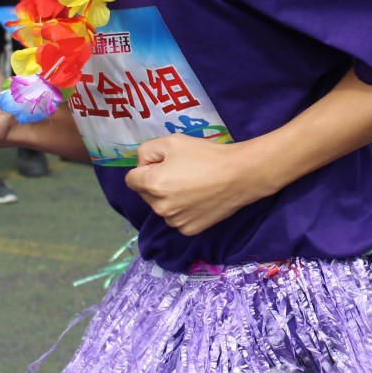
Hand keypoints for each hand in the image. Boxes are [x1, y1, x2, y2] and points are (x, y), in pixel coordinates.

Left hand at [125, 135, 270, 235]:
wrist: (240, 175)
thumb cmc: (206, 155)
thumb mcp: (173, 141)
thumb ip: (147, 151)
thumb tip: (142, 165)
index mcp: (152, 185)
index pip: (131, 179)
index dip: (146, 168)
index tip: (165, 164)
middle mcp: (160, 207)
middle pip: (146, 194)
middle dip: (156, 183)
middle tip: (181, 172)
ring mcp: (175, 222)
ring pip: (162, 207)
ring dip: (169, 198)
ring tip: (193, 185)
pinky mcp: (189, 230)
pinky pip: (177, 218)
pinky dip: (183, 210)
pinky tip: (199, 198)